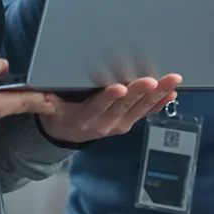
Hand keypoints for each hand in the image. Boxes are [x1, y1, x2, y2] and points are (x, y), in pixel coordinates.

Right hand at [38, 74, 181, 145]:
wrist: (67, 134)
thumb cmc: (59, 113)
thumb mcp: (49, 108)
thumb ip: (47, 101)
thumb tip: (41, 93)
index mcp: (83, 119)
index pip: (97, 107)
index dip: (108, 98)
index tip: (119, 88)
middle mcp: (104, 124)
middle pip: (123, 107)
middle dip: (140, 92)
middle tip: (153, 80)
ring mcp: (118, 125)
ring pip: (139, 109)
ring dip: (157, 94)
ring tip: (171, 81)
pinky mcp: (127, 123)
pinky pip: (146, 113)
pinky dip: (159, 103)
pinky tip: (171, 93)